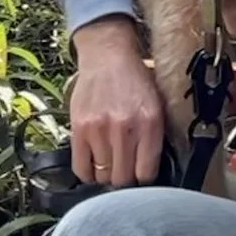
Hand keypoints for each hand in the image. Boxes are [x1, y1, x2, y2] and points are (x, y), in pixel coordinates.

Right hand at [68, 16, 166, 184]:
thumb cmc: (135, 81)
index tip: (141, 175)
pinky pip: (80, 168)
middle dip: (126, 180)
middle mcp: (124, 129)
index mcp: (150, 123)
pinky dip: (88, 173)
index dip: (144, 180)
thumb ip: (155, 138)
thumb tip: (150, 173)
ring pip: (102, 176)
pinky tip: (94, 164)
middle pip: (123, 179)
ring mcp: (99, 130)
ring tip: (110, 163)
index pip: (146, 174)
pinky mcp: (79, 128)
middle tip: (125, 170)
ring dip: (107, 174)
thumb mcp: (157, 106)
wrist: (107, 56)